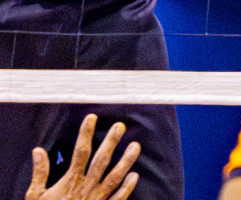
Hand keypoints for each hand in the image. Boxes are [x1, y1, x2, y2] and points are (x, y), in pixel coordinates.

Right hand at [26, 114, 140, 199]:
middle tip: (120, 126)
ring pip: (115, 177)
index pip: (80, 152)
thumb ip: (40, 173)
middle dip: (111, 142)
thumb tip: (39, 150)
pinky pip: (118, 198)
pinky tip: (135, 176)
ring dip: (126, 161)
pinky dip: (127, 188)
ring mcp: (97, 199)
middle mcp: (86, 188)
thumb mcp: (36, 196)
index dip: (86, 133)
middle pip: (101, 160)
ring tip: (136, 145)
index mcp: (70, 181)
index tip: (92, 117)